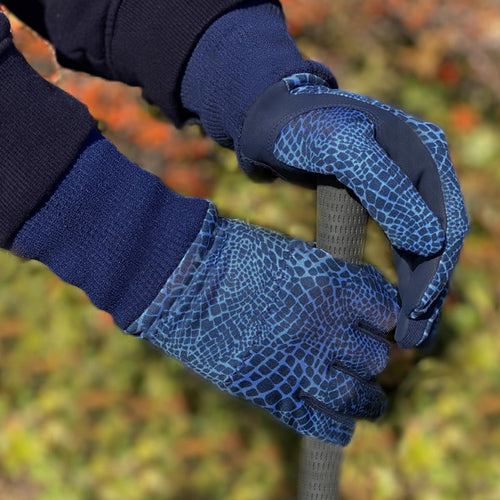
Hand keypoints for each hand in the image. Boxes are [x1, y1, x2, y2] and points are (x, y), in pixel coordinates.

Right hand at [126, 203, 398, 444]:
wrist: (181, 278)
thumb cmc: (234, 256)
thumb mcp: (292, 254)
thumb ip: (330, 280)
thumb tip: (357, 301)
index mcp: (334, 286)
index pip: (387, 309)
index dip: (386, 315)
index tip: (379, 320)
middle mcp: (326, 327)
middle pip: (376, 355)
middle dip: (373, 353)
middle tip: (364, 353)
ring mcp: (300, 364)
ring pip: (360, 394)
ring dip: (371, 398)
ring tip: (372, 399)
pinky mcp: (272, 393)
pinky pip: (322, 423)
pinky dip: (340, 426)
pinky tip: (343, 423)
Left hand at [238, 73, 468, 347]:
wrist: (272, 119)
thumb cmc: (297, 130)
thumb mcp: (337, 149)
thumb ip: (383, 186)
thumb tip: (431, 242)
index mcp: (422, 150)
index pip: (443, 224)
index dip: (431, 274)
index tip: (413, 318)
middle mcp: (424, 165)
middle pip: (443, 240)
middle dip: (429, 292)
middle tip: (411, 340)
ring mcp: (406, 181)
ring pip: (428, 245)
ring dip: (421, 291)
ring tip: (408, 335)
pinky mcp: (385, 197)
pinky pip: (406, 240)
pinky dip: (405, 275)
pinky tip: (394, 304)